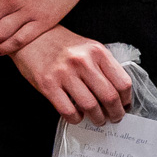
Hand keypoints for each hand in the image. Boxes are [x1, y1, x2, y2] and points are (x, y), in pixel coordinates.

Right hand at [9, 25, 133, 125]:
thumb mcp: (87, 48)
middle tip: (113, 118)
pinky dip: (76, 118)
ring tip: (97, 119)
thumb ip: (103, 66)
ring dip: (97, 118)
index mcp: (96, 51)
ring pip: (91, 107)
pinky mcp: (47, 84)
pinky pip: (69, 111)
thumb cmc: (60, 44)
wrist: (29, 37)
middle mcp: (82, 61)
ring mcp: (63, 73)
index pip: (122, 83)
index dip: (127, 100)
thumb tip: (119, 95)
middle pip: (109, 97)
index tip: (124, 106)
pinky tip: (77, 115)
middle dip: (115, 113)